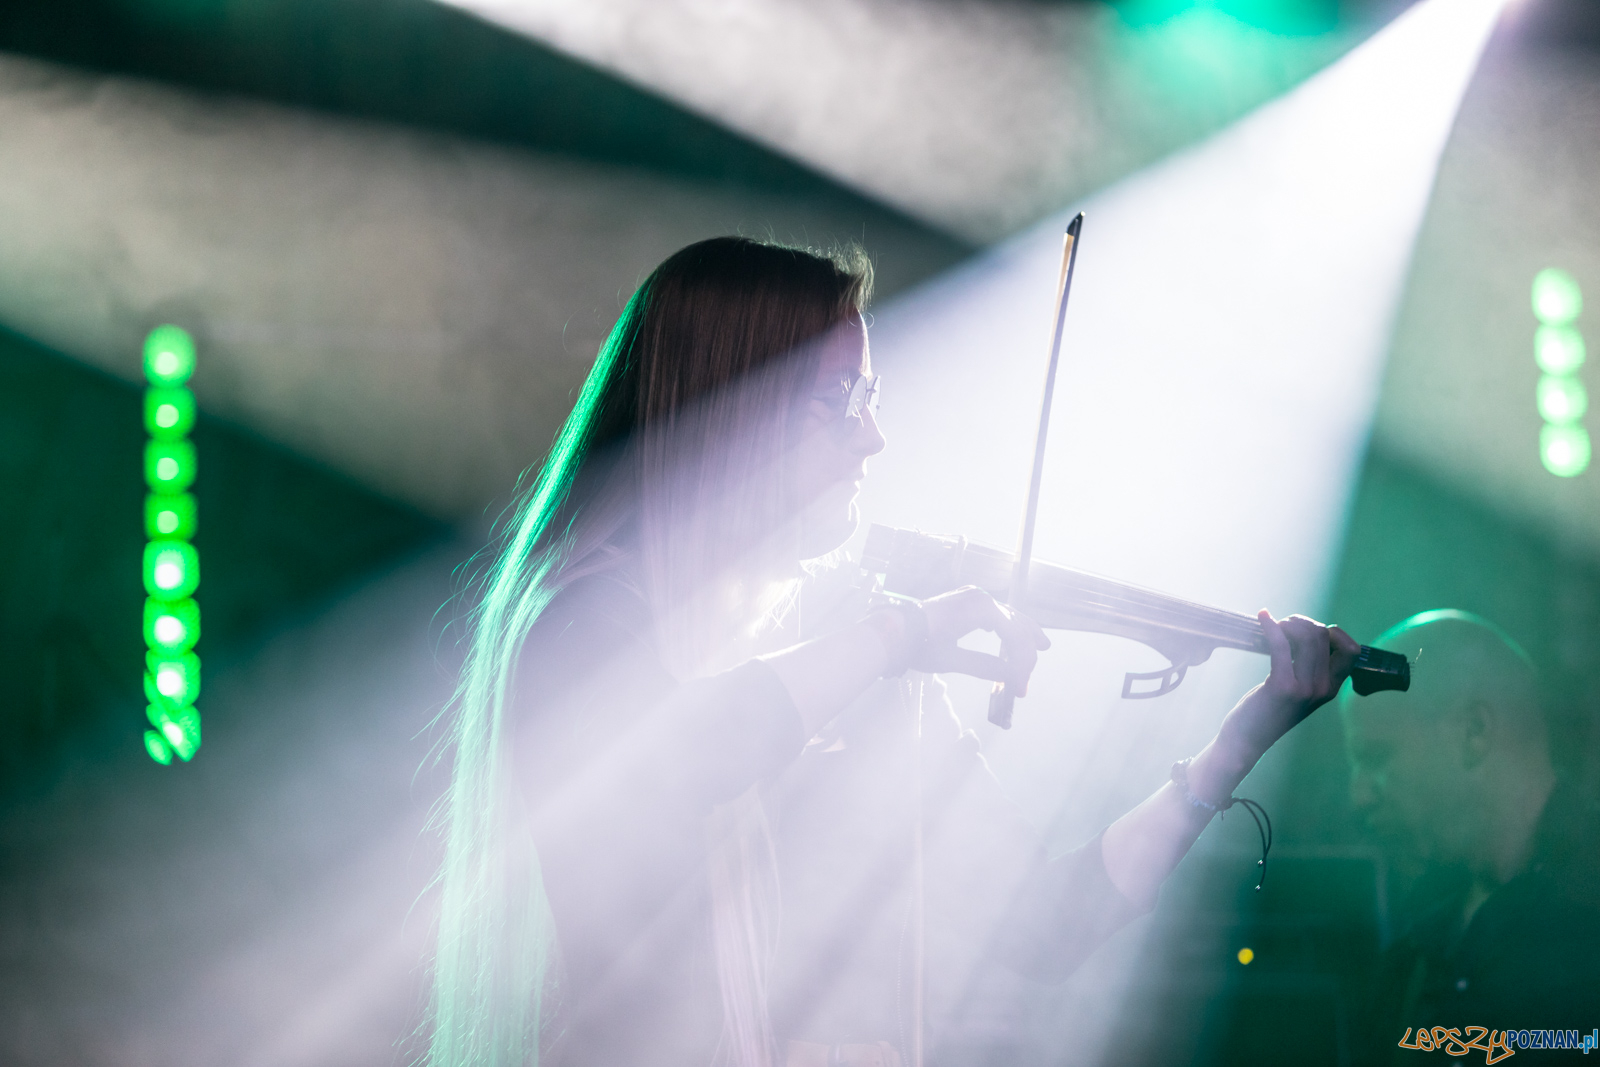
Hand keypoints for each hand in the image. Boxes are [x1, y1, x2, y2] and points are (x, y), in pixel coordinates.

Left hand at [910, 586, 1050, 692]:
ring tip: (1040, 646)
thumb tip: (1012, 677)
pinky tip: (1009, 634)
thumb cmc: (919, 644)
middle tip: (1028, 675)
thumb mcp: (952, 660)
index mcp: (981, 608)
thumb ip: (986, 667)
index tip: (1020, 687)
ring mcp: (973, 595)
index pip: (1014, 635)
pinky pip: (995, 611)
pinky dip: (1007, 625)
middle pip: (1016, 623)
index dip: (1022, 662)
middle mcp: (980, 597)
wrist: (893, 629)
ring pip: (1008, 615)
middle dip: (1025, 651)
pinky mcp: (965, 599)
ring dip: (1023, 633)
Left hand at [1218, 611, 1359, 759]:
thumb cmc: (1268, 710)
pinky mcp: (1283, 687)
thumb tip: (1310, 632)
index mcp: (1331, 689)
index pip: (1352, 651)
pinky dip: (1271, 626)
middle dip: (1303, 623)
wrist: (1247, 740)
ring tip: (1274, 626)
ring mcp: (1305, 688)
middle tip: (1284, 625)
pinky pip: (1281, 645)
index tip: (1311, 631)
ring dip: (1288, 623)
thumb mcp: (1300, 692)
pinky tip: (1262, 617)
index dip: (1335, 633)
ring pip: (1307, 637)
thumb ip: (1311, 670)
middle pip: (1324, 636)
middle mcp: (1324, 689)